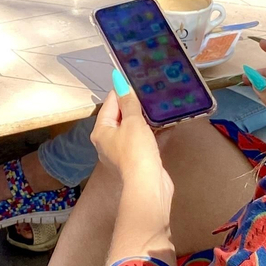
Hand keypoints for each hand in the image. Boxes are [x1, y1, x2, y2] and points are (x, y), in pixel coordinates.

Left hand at [91, 79, 172, 202]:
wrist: (148, 185)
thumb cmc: (136, 152)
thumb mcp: (133, 122)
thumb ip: (128, 102)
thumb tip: (120, 82)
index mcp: (101, 131)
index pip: (109, 103)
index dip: (122, 91)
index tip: (135, 80)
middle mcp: (108, 142)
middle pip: (120, 116)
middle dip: (134, 105)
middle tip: (148, 92)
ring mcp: (123, 152)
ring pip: (133, 128)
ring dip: (145, 118)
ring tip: (157, 104)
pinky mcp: (137, 159)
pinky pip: (143, 140)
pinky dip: (152, 132)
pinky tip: (165, 123)